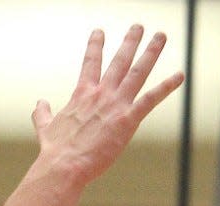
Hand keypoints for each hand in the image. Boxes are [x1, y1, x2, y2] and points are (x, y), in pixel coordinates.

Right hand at [31, 25, 183, 184]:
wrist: (64, 165)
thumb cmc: (55, 150)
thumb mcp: (45, 126)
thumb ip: (43, 113)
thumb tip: (40, 103)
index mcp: (82, 93)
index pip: (90, 62)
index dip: (96, 46)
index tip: (99, 32)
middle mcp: (101, 93)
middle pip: (119, 60)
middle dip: (130, 41)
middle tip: (139, 27)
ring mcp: (115, 104)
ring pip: (137, 72)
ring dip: (150, 53)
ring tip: (161, 36)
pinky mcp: (127, 120)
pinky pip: (151, 99)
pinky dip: (166, 87)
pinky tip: (179, 76)